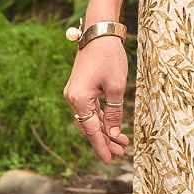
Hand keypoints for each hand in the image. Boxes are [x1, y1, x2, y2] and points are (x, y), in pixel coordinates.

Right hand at [63, 36, 130, 166]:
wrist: (99, 33)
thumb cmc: (109, 57)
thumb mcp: (116, 87)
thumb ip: (114, 112)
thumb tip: (114, 132)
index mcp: (79, 99)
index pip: (92, 130)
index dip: (102, 146)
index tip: (111, 160)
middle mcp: (72, 98)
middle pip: (89, 127)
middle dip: (105, 141)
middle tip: (121, 153)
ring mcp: (75, 94)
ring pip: (90, 119)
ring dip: (105, 131)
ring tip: (121, 143)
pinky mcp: (80, 89)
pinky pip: (90, 110)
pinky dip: (102, 119)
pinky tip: (112, 128)